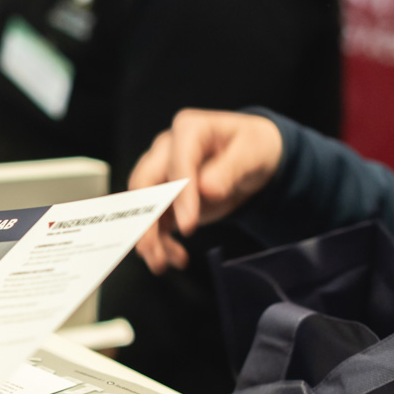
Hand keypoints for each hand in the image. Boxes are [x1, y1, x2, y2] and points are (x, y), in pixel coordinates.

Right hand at [128, 109, 283, 273]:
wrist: (251, 159)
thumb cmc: (252, 147)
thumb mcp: (251, 153)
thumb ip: (229, 168)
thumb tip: (207, 188)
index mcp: (188, 130)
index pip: (176, 163)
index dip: (179, 195)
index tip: (187, 224)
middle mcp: (166, 150)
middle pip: (144, 184)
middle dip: (146, 219)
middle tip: (154, 248)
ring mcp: (161, 174)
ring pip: (142, 207)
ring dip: (148, 237)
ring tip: (161, 262)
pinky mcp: (163, 197)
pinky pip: (153, 221)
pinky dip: (160, 242)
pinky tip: (174, 256)